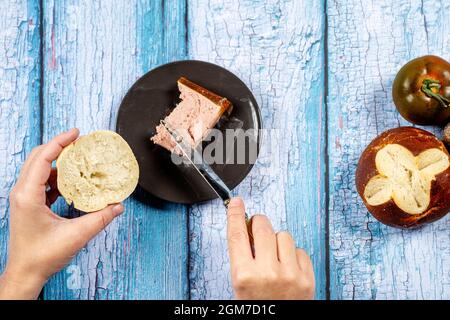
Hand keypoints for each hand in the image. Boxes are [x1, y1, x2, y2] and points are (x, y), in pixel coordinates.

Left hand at [0, 129, 123, 299]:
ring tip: (79, 160)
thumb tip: (118, 205)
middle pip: (38, 158)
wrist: (26, 272)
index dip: (60, 142)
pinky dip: (57, 176)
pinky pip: (42, 181)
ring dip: (59, 162)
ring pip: (39, 168)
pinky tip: (72, 182)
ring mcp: (24, 198)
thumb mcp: (76, 236)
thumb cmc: (42, 256)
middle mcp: (22, 193)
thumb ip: (100, 219)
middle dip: (59, 146)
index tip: (76, 133)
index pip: (43, 158)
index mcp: (28, 196)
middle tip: (80, 141)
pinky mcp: (29, 203)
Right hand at [227, 198, 314, 299]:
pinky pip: (299, 250)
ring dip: (277, 242)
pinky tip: (287, 268)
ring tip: (274, 258)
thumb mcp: (240, 286)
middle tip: (258, 231)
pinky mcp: (307, 279)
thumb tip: (249, 228)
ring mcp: (289, 275)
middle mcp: (266, 273)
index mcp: (244, 276)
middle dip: (259, 225)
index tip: (237, 202)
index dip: (236, 214)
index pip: (237, 235)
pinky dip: (293, 255)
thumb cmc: (257, 306)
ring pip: (283, 235)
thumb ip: (243, 258)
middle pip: (263, 227)